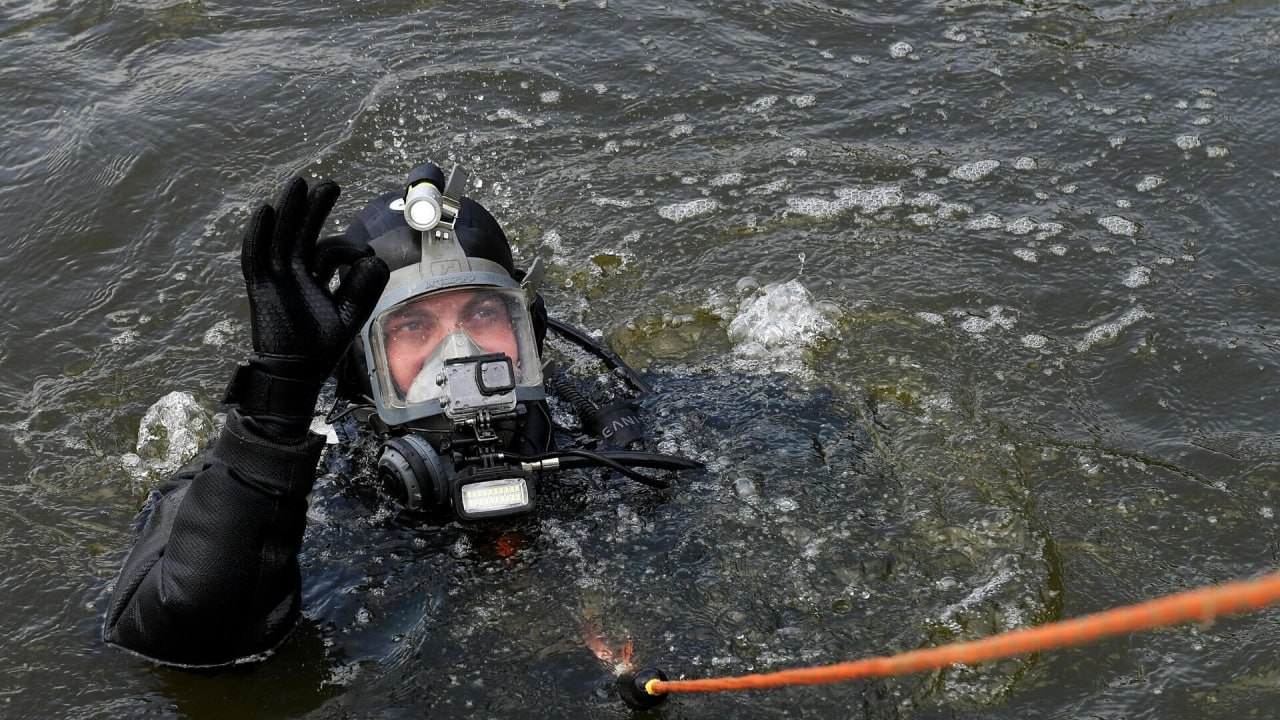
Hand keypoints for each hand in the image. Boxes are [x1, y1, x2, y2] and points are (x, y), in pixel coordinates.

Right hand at [226, 177, 388, 424]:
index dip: (347, 248)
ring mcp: (275, 278)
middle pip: (301, 232)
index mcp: (314, 277)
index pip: (328, 250)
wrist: (296, 374)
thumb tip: (375, 259)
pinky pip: (255, 257)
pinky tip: (265, 210)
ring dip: (288, 210)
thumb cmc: (322, 347)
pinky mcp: (259, 288)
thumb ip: (364, 288)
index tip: (365, 256)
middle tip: (329, 184)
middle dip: (313, 209)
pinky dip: (258, 234)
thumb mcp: (350, 315)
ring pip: (280, 237)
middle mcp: (293, 273)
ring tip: (298, 183)